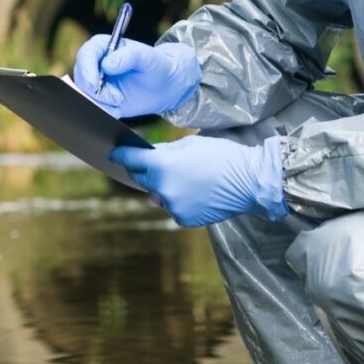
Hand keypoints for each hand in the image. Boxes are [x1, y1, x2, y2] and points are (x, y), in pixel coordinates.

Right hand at [73, 36, 201, 118]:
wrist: (164, 86)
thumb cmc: (156, 65)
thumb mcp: (147, 57)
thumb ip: (129, 57)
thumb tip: (107, 65)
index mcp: (102, 47)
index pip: (85, 55)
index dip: (87, 70)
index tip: (96, 83)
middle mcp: (95, 64)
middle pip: (81, 77)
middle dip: (95, 91)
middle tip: (116, 98)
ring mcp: (96, 83)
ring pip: (85, 95)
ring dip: (100, 103)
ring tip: (120, 102)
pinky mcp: (100, 100)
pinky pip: (93, 108)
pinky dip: (104, 111)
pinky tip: (118, 109)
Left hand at [110, 135, 288, 227]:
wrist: (249, 182)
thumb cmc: (223, 157)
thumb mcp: (191, 144)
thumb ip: (166, 150)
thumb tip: (150, 154)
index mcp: (161, 166)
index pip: (131, 160)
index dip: (121, 155)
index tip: (114, 153)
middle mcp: (161, 188)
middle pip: (142, 179)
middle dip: (146, 170)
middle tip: (158, 164)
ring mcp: (171, 206)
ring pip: (158, 195)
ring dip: (164, 186)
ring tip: (187, 179)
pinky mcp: (182, 219)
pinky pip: (172, 207)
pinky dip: (178, 200)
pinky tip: (196, 192)